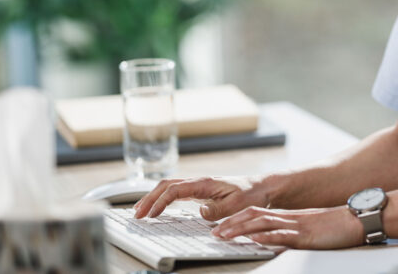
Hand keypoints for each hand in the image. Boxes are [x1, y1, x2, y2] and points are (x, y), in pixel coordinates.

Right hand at [133, 176, 267, 219]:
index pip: (175, 190)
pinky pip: (175, 192)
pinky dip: (162, 198)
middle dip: (149, 198)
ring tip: (139, 211)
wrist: (261, 188)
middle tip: (136, 214)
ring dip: (152, 197)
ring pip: (168, 187)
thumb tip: (199, 211)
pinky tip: (156, 207)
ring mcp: (197, 185)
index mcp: (205, 183)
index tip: (151, 215)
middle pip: (166, 185)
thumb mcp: (237, 204)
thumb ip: (218, 209)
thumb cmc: (250, 194)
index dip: (161, 202)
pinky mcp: (199, 191)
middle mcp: (198, 181)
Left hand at [211, 205, 363, 249]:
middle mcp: (291, 218)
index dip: (239, 219)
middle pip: (255, 216)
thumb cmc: (339, 226)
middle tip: (214, 232)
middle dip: (232, 224)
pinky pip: (283, 235)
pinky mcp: (307, 235)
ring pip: (263, 224)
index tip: (222, 227)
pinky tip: (254, 239)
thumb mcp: (312, 229)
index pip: (259, 214)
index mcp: (291, 217)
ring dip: (241, 229)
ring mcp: (298, 226)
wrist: (359, 218)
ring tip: (224, 235)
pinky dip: (267, 237)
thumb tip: (277, 241)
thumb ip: (294, 233)